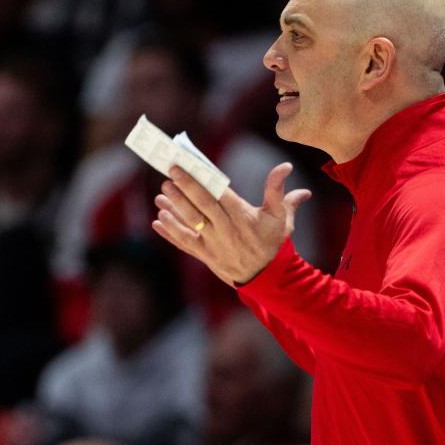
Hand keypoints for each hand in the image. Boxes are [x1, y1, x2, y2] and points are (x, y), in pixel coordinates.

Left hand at [151, 162, 310, 285]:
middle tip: (169, 175)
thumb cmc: (273, 242)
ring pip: (191, 225)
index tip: (187, 167)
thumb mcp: (281, 216)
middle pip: (202, 207)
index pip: (220, 195)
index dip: (202, 181)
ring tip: (160, 196)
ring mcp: (215, 245)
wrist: (268, 278)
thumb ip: (278, 190)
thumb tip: (286, 166)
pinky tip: (158, 221)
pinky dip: (170, 233)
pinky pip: (185, 243)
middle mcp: (227, 231)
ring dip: (174, 210)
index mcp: (243, 217)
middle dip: (184, 190)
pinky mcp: (206, 256)